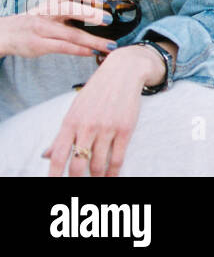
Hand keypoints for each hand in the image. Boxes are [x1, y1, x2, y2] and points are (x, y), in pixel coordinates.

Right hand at [0, 0, 116, 58]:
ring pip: (69, 33)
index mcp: (52, 2)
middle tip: (109, 20)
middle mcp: (48, 13)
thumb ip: (70, 10)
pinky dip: (80, 50)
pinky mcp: (39, 45)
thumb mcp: (49, 10)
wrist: (4, 33)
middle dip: (91, 14)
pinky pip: (63, 47)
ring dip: (92, 40)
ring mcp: (42, 29)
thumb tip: (100, 15)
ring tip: (109, 45)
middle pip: (69, 8)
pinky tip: (92, 52)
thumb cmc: (33, 22)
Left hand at [42, 45, 155, 176]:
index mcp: (71, 122)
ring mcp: (107, 128)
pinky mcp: (125, 129)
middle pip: (78, 163)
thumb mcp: (74, 110)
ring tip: (97, 180)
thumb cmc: (96, 92)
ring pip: (98, 164)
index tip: (54, 183)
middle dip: (77, 178)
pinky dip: (114, 171)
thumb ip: (61, 134)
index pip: (58, 154)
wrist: (123, 72)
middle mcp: (87, 127)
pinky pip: (117, 157)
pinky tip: (112, 176)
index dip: (54, 173)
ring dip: (97, 176)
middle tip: (79, 183)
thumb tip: (46, 155)